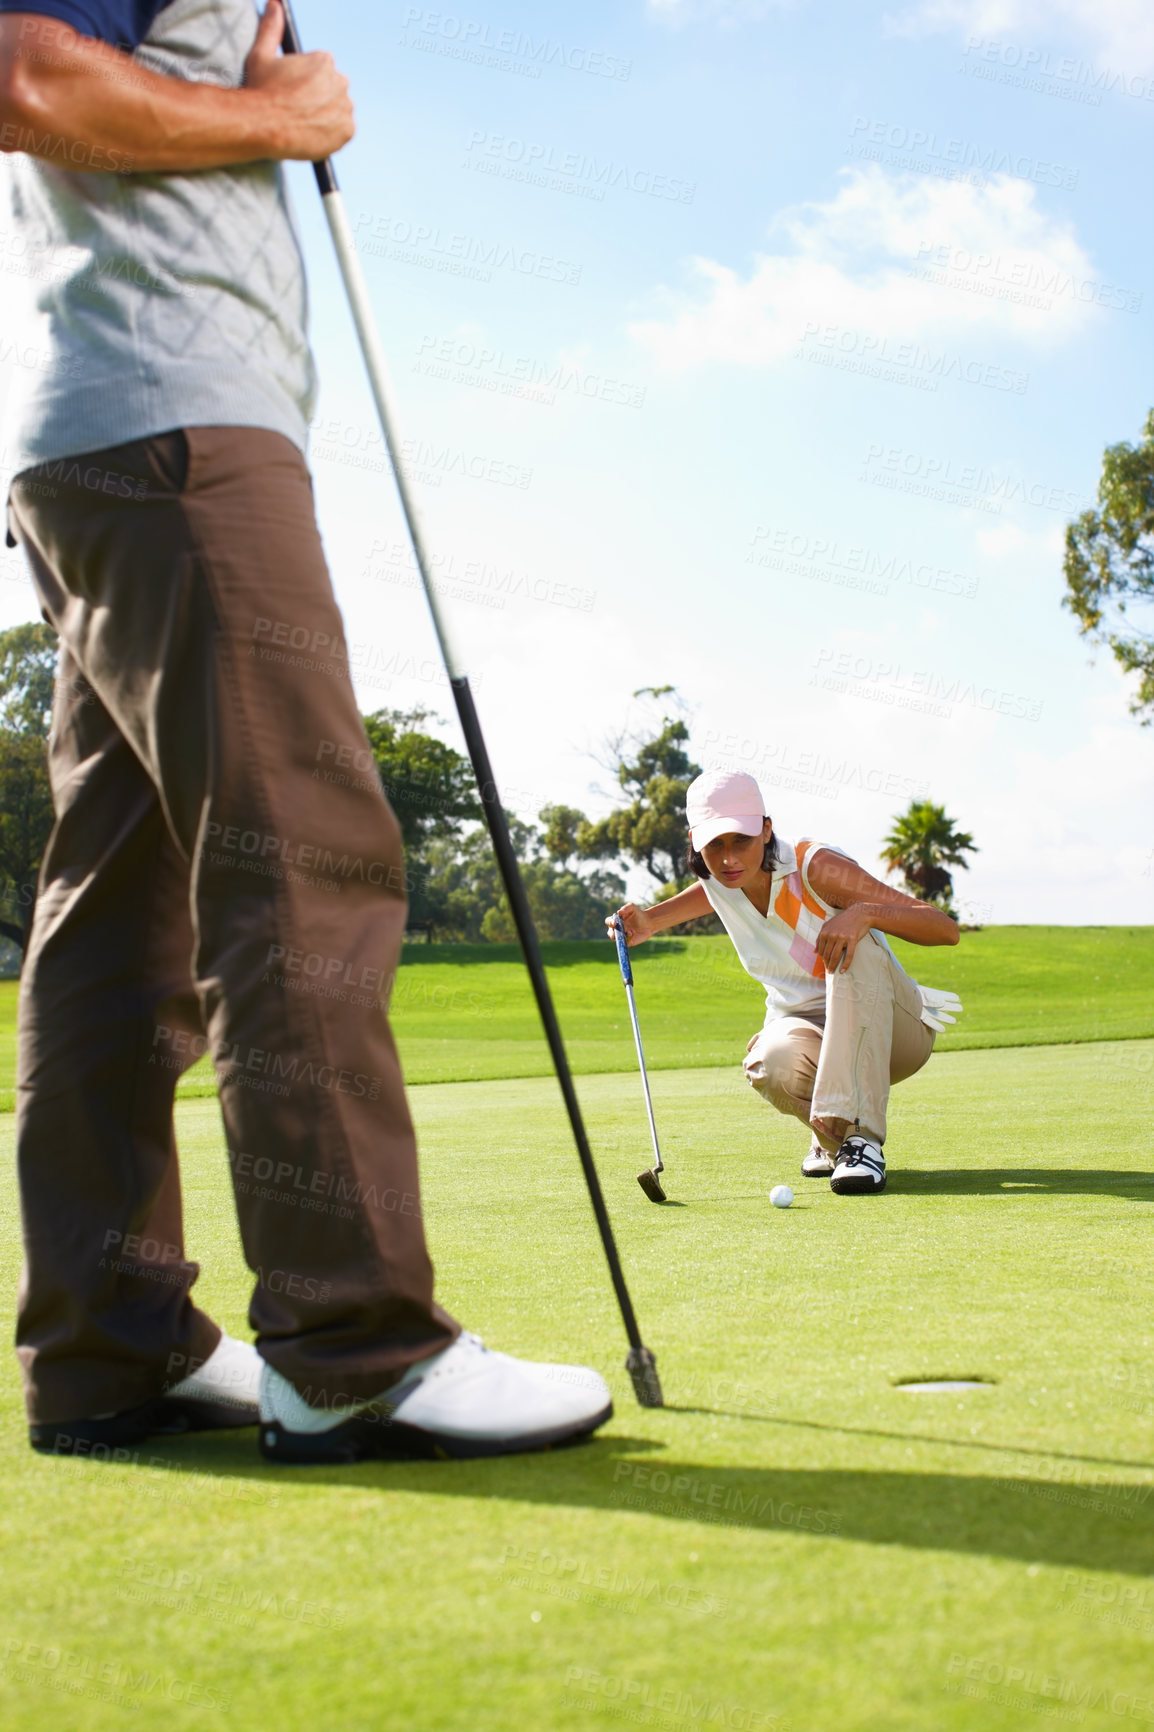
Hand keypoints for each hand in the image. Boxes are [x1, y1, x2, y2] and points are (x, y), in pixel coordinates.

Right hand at [244, 1, 354, 160]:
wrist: (265, 126)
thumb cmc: (261, 90)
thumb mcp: (261, 54)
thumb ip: (271, 28)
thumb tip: (275, 4)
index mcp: (324, 61)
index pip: (320, 71)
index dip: (304, 83)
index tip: (292, 92)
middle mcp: (340, 81)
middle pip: (331, 90)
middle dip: (318, 97)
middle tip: (297, 109)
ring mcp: (345, 107)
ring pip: (338, 109)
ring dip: (326, 114)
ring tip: (303, 122)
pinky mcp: (347, 131)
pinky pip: (343, 131)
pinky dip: (332, 133)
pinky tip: (313, 132)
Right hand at [606, 903, 653, 947]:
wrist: (648, 922)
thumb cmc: (638, 914)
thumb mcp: (633, 908)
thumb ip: (626, 908)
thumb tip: (619, 912)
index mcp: (615, 920)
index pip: (609, 922)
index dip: (610, 922)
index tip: (615, 923)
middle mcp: (617, 929)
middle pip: (610, 933)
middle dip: (611, 934)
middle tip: (615, 934)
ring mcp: (622, 936)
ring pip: (618, 939)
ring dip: (621, 936)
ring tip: (630, 932)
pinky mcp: (629, 941)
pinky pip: (626, 942)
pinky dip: (629, 938)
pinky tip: (633, 933)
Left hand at [815, 904, 873, 973]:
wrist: (859, 913)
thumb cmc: (843, 921)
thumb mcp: (828, 926)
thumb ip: (820, 937)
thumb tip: (814, 951)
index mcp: (825, 932)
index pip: (821, 950)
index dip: (822, 958)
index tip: (825, 963)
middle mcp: (832, 934)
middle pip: (827, 954)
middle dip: (827, 964)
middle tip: (829, 971)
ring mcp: (842, 937)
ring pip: (835, 956)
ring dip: (833, 966)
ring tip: (833, 972)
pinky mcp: (852, 939)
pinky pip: (848, 955)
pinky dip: (845, 964)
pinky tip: (843, 970)